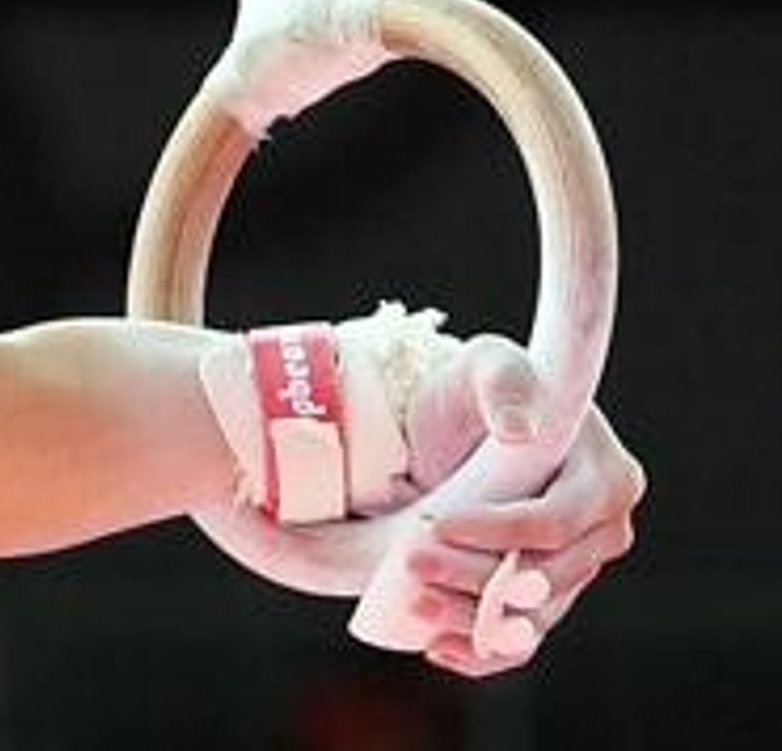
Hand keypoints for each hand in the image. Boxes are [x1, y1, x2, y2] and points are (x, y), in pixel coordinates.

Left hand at [384, 335, 644, 674]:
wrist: (458, 430)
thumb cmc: (480, 391)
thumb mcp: (489, 367)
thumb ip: (505, 384)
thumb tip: (520, 426)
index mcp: (607, 478)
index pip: (557, 521)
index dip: (499, 531)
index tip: (436, 524)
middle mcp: (603, 531)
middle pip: (544, 574)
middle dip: (475, 575)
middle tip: (411, 563)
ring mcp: (576, 569)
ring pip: (532, 613)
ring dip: (473, 619)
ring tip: (415, 603)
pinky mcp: (546, 595)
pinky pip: (524, 639)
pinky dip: (483, 650)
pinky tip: (439, 648)